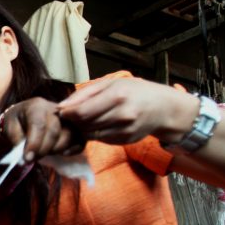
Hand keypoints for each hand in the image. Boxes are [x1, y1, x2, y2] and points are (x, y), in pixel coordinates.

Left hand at [1, 97, 84, 161]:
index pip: (39, 125)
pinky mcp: (77, 127)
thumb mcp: (9, 128)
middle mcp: (55, 109)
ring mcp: (68, 117)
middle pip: (54, 131)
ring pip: (69, 136)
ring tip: (43, 153)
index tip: (27, 159)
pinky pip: (80, 140)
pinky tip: (61, 154)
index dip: (34, 144)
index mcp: (36, 106)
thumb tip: (27, 156)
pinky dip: (72, 150)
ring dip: (56, 150)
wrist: (25, 118)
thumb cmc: (17, 123)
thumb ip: (16, 140)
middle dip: (43, 150)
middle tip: (32, 159)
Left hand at [56, 77, 195, 145]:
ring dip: (82, 128)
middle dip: (73, 121)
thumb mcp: (111, 83)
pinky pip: (100, 139)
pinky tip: (99, 124)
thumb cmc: (134, 91)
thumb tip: (61, 106)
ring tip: (85, 119)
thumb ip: (85, 93)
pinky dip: (94, 133)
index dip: (67, 114)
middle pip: (84, 125)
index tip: (62, 111)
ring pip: (90, 134)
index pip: (81, 112)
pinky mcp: (124, 141)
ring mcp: (124, 130)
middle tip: (71, 115)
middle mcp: (122, 115)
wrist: (163, 108)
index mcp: (117, 96)